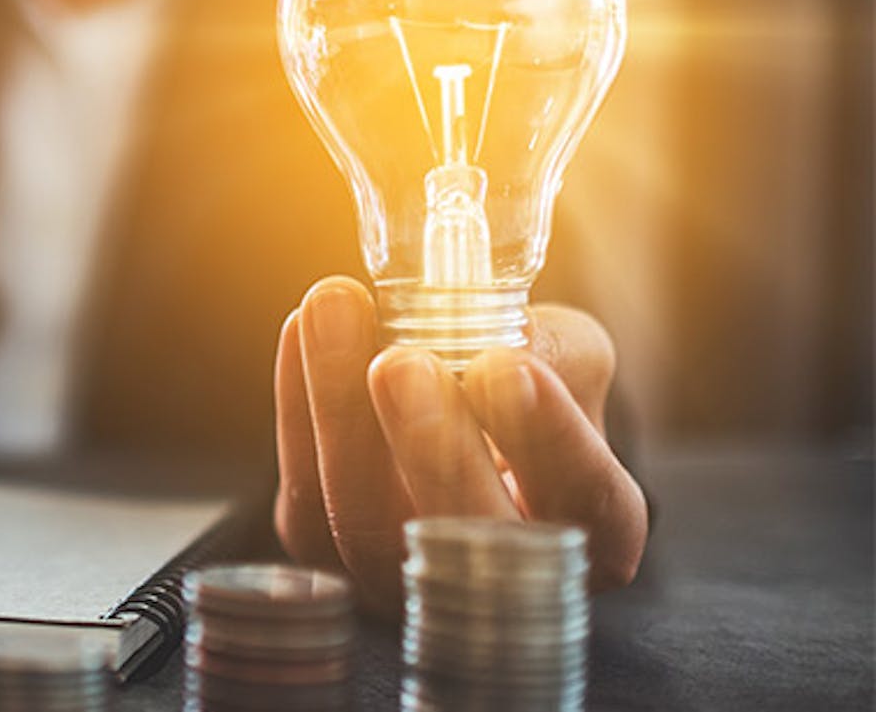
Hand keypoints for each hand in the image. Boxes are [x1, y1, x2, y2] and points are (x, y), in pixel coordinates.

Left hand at [272, 276, 647, 610]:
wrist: (453, 406)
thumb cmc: (527, 385)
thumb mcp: (567, 358)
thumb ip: (555, 351)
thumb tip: (506, 344)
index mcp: (594, 534)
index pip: (586, 499)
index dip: (546, 438)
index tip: (504, 366)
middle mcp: (502, 576)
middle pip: (464, 532)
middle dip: (427, 445)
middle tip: (400, 362)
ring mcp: (406, 578)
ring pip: (365, 523)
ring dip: (340, 415)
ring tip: (335, 315)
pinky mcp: (327, 554)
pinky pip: (305, 498)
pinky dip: (298, 410)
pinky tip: (301, 333)